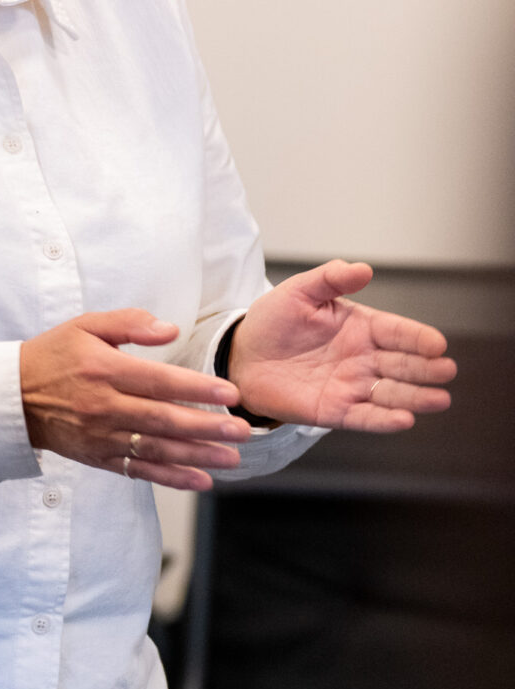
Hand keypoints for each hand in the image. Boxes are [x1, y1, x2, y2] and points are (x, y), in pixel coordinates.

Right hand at [20, 310, 250, 491]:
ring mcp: (101, 436)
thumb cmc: (54, 354)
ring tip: (232, 459)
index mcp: (105, 370)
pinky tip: (200, 480)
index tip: (231, 395)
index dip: (197, 389)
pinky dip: (170, 478)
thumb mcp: (86, 325)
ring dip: (197, 456)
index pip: (160, 382)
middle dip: (207, 427)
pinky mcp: (97, 457)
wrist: (11, 396)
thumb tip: (170, 330)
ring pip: (156, 449)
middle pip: (164, 419)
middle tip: (242, 431)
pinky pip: (138, 471)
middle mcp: (104, 406)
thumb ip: (129, 322)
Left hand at [228, 259, 455, 430]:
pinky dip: (383, 420)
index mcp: (359, 326)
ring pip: (390, 393)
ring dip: (415, 397)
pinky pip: (364, 417)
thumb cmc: (273, 320)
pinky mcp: (335, 411)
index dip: (417, 337)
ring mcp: (351, 386)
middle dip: (425, 368)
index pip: (396, 331)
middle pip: (401, 364)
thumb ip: (330, 278)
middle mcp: (362, 358)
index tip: (437, 343)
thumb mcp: (299, 291)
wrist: (243, 355)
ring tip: (439, 399)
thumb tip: (362, 268)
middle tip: (446, 371)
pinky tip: (404, 420)